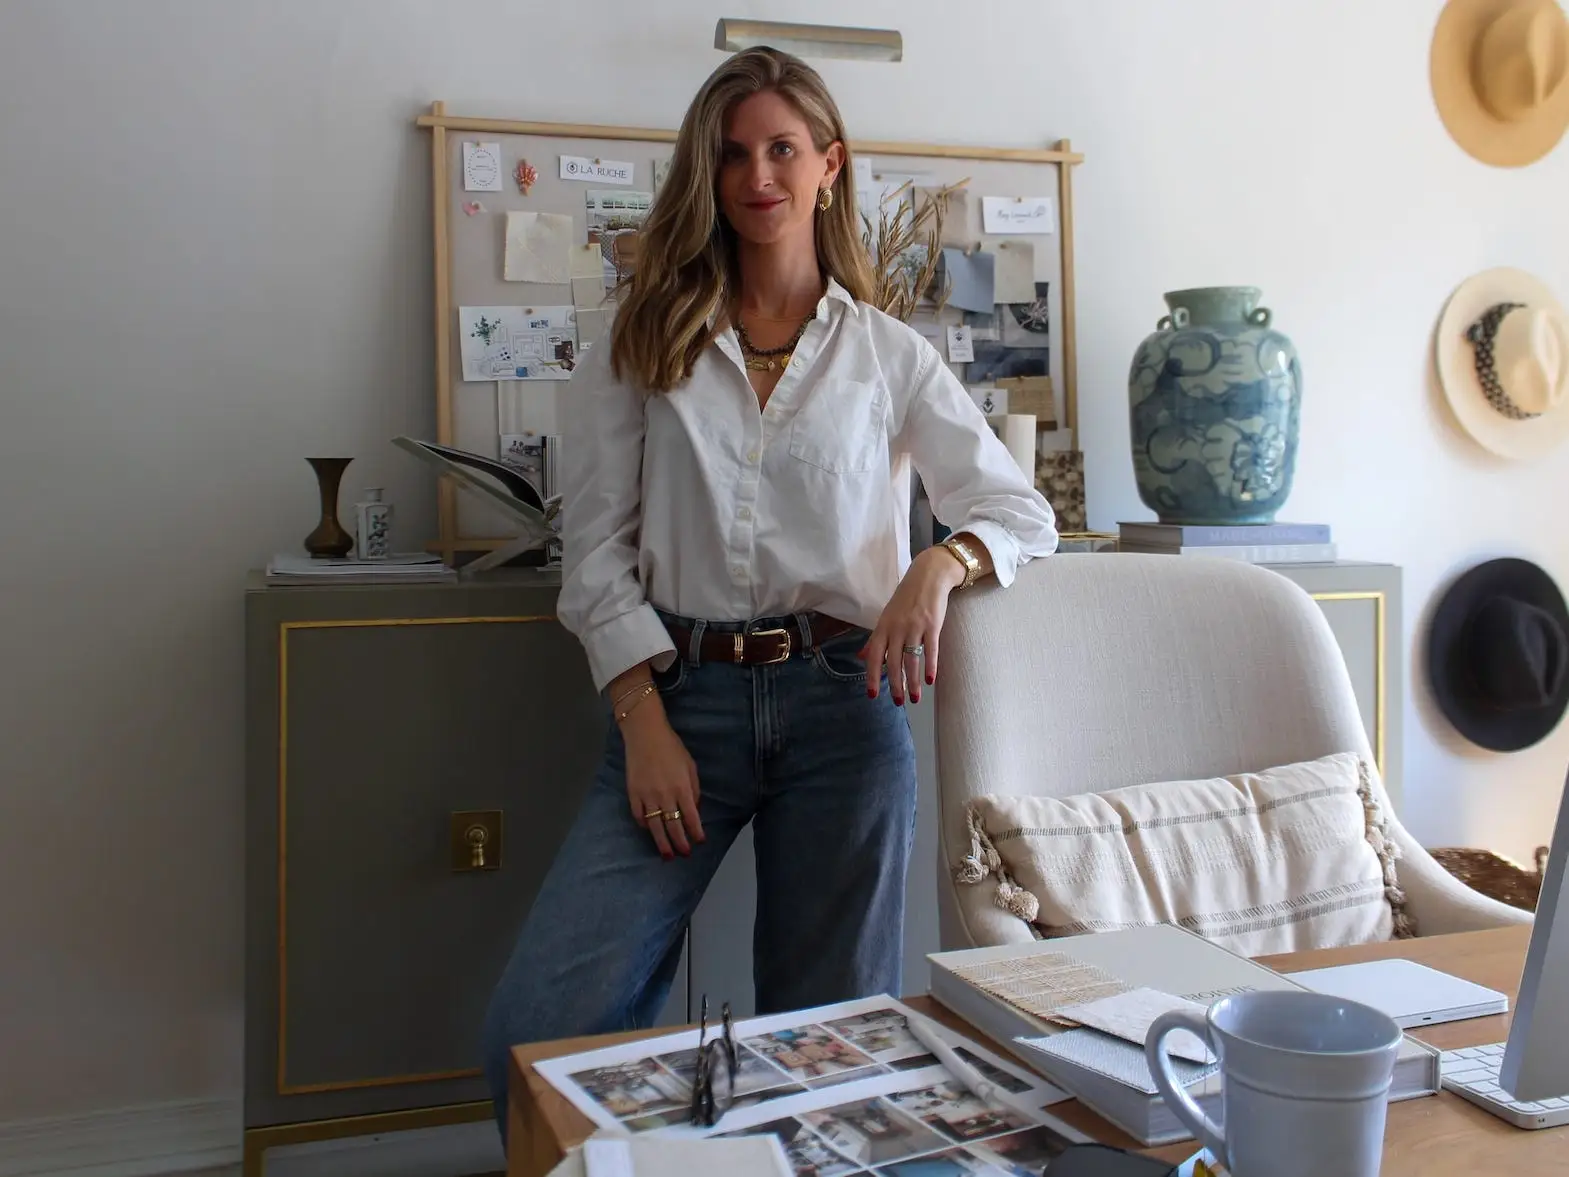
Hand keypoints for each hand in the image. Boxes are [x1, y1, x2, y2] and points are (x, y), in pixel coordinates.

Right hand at [620, 699, 705, 858]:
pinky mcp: (633, 793)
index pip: (691, 817)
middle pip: (673, 826)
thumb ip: (694, 788)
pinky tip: (649, 831)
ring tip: (667, 855)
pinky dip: (644, 826)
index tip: (699, 842)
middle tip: (683, 854)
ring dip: (662, 842)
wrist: (645, 734)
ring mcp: (647, 796)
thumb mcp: (690, 766)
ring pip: (655, 826)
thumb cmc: (671, 747)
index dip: (696, 832)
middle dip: (680, 843)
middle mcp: (665, 795)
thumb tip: (693, 808)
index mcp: (682, 787)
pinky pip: (639, 816)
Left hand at [862, 545, 965, 704]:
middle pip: (893, 662)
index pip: (873, 656)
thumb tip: (860, 658)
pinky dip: (931, 666)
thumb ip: (875, 640)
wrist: (928, 575)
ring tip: (915, 697)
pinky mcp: (932, 624)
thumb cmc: (907, 598)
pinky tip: (930, 680)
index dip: (872, 676)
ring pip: (911, 660)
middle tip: (899, 702)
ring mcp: (914, 626)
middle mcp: (896, 628)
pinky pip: (931, 650)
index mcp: (883, 627)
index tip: (872, 695)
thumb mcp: (886, 617)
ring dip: (913, 681)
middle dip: (896, 685)